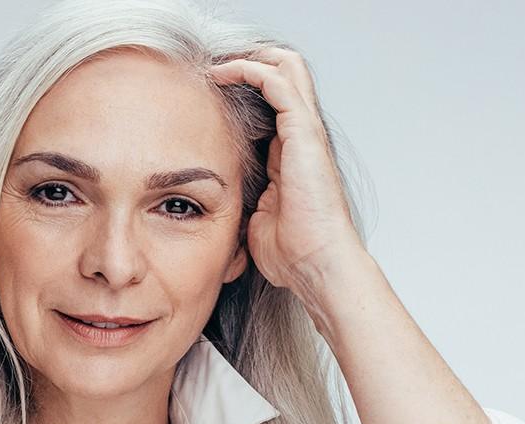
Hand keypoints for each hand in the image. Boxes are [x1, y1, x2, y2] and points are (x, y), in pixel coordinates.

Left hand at [208, 48, 364, 286]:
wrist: (315, 264)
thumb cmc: (292, 252)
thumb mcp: (255, 218)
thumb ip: (244, 200)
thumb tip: (222, 202)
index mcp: (290, 154)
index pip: (273, 102)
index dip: (245, 86)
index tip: (209, 88)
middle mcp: (301, 137)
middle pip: (285, 73)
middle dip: (250, 59)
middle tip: (213, 63)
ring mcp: (305, 133)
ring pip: (285, 67)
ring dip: (248, 57)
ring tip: (214, 61)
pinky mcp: (303, 134)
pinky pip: (277, 84)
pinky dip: (249, 70)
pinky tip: (222, 74)